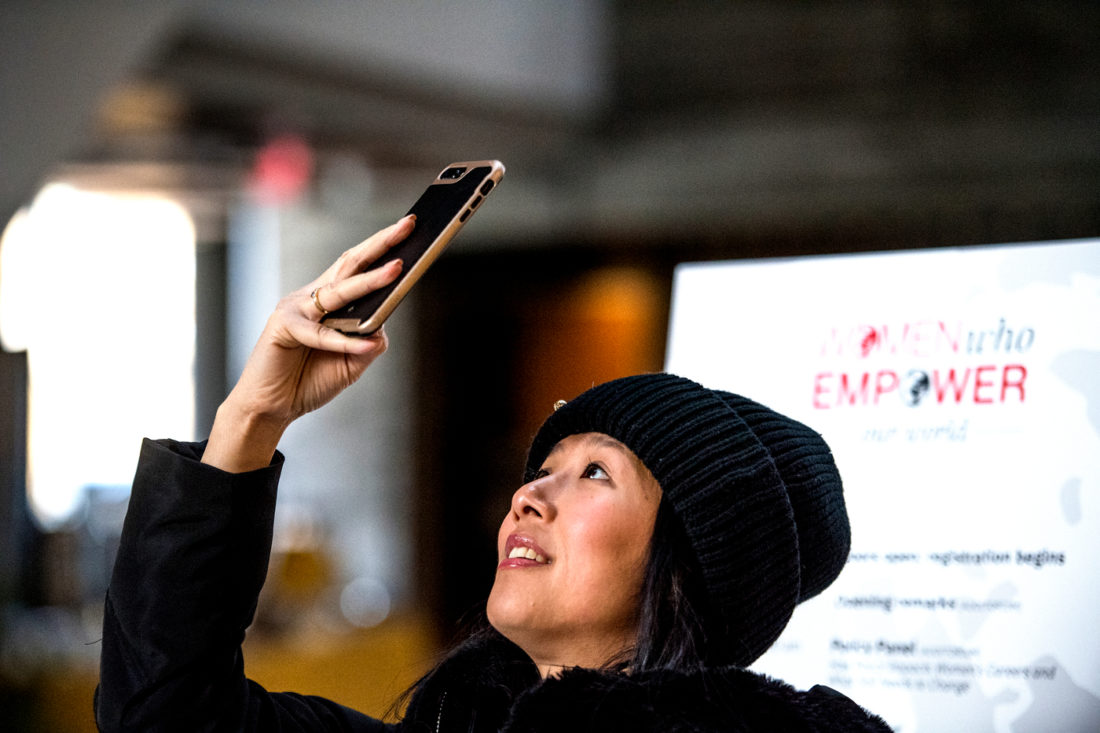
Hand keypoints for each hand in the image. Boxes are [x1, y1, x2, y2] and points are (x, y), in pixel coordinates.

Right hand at [202, 215, 413, 471]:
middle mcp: (313, 297)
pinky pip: (319, 332)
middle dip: (381, 243)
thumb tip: (383, 327)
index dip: (384, 248)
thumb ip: (369, 343)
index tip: (412, 232)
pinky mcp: (283, 327)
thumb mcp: (352, 363)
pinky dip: (342, 342)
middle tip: (408, 225)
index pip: (360, 266)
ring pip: (338, 290)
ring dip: (369, 280)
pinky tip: (363, 346)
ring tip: (397, 269)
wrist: (272, 408)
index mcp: (330, 300)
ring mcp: (296, 308)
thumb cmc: (310, 381)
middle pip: (351, 263)